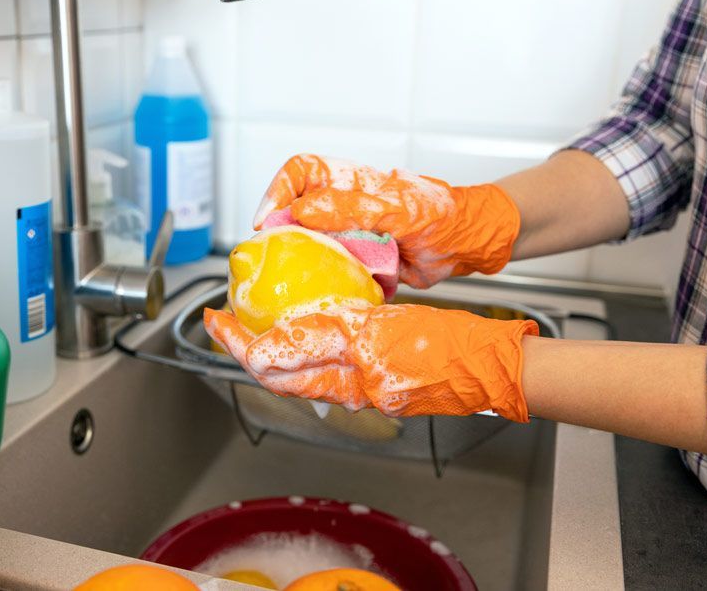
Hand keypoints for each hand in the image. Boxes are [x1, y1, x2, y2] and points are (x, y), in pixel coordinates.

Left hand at [204, 303, 537, 421]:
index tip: (216, 320)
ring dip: (273, 346)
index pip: (272, 367)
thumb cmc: (446, 350)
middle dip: (246, 345)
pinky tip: (306, 323)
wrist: (490, 366)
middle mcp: (346, 389)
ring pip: (303, 370)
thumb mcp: (376, 334)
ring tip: (254, 318)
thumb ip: (323, 338)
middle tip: (225, 317)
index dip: (237, 344)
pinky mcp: (376, 377)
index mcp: (343, 381)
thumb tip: (268, 347)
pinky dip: (308, 344)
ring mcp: (362, 385)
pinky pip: (330, 363)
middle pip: (280, 373)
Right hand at [254, 154, 520, 287]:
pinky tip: (320, 298)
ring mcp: (346, 236)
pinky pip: (328, 274)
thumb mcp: (396, 208)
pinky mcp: (355, 263)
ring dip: (298, 264)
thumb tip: (303, 210)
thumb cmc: (440, 214)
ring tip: (289, 283)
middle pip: (293, 213)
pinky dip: (323, 285)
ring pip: (307, 247)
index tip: (267, 222)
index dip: (276, 192)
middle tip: (270, 259)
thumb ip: (351, 208)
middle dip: (278, 235)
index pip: (298, 173)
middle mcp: (340, 207)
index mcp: (346, 182)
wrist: (466, 245)